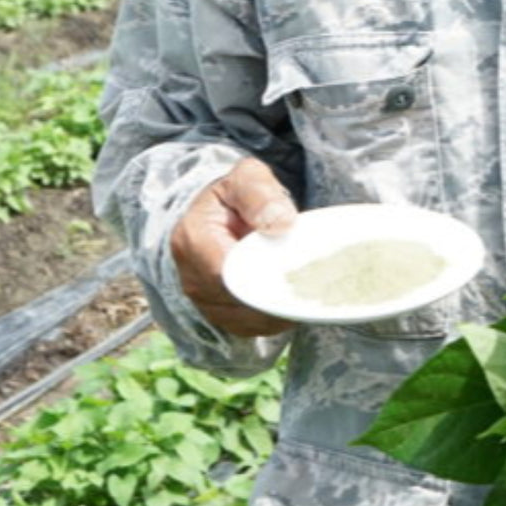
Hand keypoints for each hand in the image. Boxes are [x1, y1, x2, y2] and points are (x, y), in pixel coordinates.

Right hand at [170, 157, 297, 337]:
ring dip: (278, 310)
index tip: (295, 270)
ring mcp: (203, 301)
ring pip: (246, 320)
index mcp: (192, 240)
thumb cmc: (234, 194)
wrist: (218, 214)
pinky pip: (249, 327)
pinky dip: (274, 318)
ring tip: (307, 290)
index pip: (226, 273)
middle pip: (237, 301)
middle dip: (275, 295)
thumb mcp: (247, 178)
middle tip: (314, 283)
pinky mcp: (219, 314)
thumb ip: (261, 194)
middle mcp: (191, 278)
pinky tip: (295, 301)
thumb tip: (282, 223)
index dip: (261, 277)